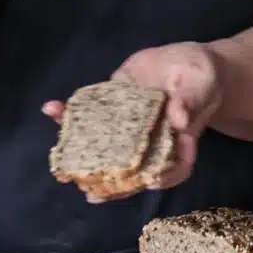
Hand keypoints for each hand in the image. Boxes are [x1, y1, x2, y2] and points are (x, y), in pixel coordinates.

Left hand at [42, 42, 221, 194]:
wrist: (183, 59)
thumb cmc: (200, 75)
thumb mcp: (200, 83)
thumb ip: (190, 100)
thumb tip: (178, 120)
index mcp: (178, 139)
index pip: (177, 166)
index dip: (165, 178)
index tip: (149, 183)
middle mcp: (150, 138)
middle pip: (134, 165)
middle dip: (113, 182)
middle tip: (92, 193)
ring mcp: (128, 123)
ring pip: (107, 143)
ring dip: (82, 150)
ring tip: (62, 160)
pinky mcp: (112, 104)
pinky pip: (92, 113)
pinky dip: (70, 114)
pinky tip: (52, 109)